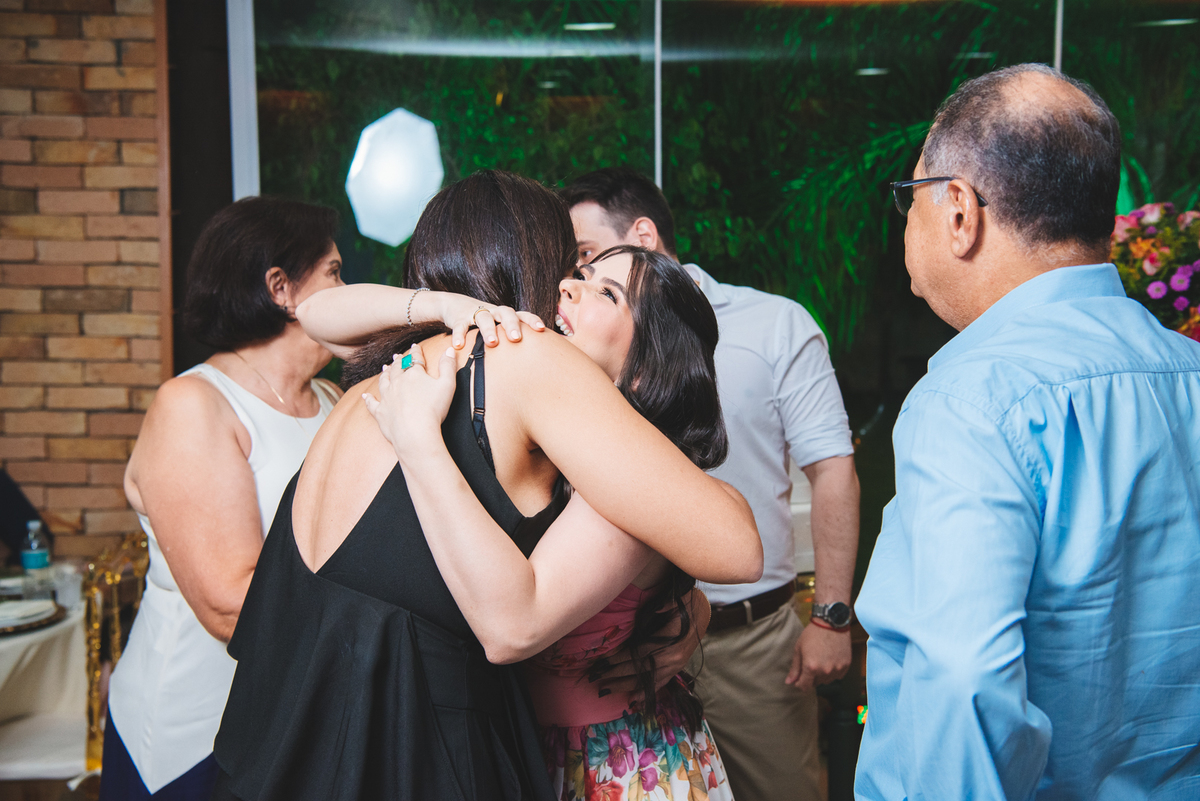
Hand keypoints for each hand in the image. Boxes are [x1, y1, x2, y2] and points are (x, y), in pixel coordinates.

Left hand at [362, 344, 456, 457]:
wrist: (415, 432)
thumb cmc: (433, 409)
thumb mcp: (448, 385)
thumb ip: (448, 366)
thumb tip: (449, 350)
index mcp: (414, 375)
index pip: (415, 359)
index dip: (416, 352)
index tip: (415, 347)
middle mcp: (397, 382)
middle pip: (397, 368)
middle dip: (399, 361)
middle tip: (398, 356)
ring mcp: (387, 397)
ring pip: (384, 381)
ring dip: (385, 374)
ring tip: (385, 368)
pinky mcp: (380, 412)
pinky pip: (372, 403)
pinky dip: (368, 399)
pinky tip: (365, 395)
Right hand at [433, 293, 545, 349]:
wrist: (453, 304)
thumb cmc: (482, 322)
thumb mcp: (496, 327)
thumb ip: (509, 339)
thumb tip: (528, 362)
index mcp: (504, 315)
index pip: (522, 315)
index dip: (532, 320)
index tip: (541, 329)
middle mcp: (493, 312)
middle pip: (505, 313)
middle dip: (511, 325)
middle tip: (516, 338)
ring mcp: (475, 313)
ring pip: (484, 317)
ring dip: (488, 330)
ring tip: (492, 343)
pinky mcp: (459, 317)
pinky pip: (460, 325)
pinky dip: (459, 335)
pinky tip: (459, 346)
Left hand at [593, 589, 707, 696]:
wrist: (703, 613)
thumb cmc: (686, 604)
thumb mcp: (676, 599)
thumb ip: (664, 605)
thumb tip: (655, 608)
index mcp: (670, 640)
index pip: (639, 653)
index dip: (620, 658)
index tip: (603, 662)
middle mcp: (672, 657)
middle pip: (639, 669)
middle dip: (616, 674)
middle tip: (596, 678)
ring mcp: (675, 665)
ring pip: (647, 679)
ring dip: (625, 685)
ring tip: (606, 690)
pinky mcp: (677, 668)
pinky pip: (660, 683)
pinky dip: (647, 692)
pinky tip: (634, 699)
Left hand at [785, 620, 850, 692]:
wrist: (831, 622)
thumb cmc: (812, 634)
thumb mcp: (799, 649)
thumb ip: (794, 668)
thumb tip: (789, 682)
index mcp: (811, 667)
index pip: (804, 687)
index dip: (799, 684)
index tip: (799, 678)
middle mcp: (825, 671)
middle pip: (815, 684)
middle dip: (811, 677)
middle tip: (810, 662)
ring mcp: (836, 669)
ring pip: (827, 681)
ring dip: (822, 675)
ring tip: (821, 660)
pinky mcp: (846, 665)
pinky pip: (837, 676)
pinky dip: (833, 671)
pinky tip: (830, 660)